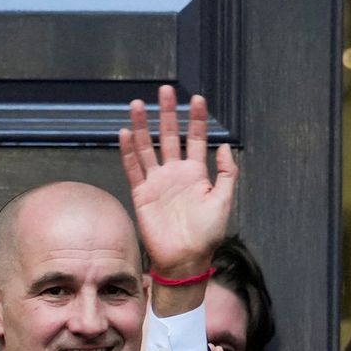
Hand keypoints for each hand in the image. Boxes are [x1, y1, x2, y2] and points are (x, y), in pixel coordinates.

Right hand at [120, 85, 237, 309]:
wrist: (186, 260)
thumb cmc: (207, 235)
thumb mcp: (223, 202)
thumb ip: (226, 174)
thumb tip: (223, 147)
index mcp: (196, 174)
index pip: (195, 139)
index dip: (196, 120)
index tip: (197, 98)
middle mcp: (175, 174)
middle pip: (169, 136)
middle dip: (167, 113)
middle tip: (165, 90)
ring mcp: (157, 182)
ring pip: (147, 147)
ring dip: (142, 126)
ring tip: (138, 104)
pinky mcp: (142, 194)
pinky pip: (133, 168)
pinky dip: (128, 151)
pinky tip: (125, 132)